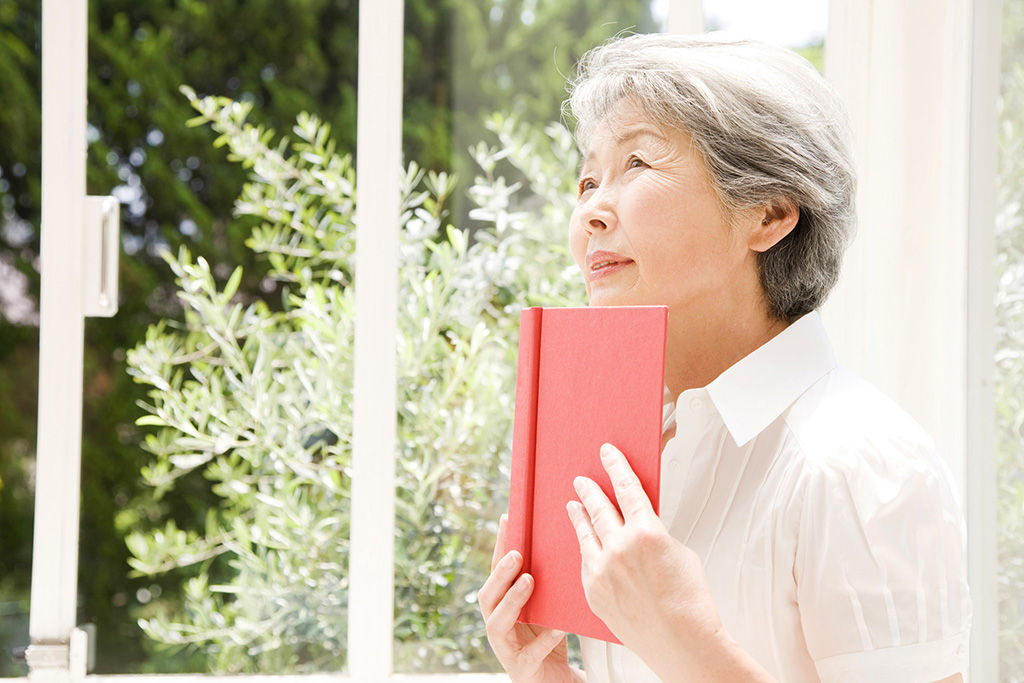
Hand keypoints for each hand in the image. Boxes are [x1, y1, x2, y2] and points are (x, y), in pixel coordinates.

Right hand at [477, 515, 581, 682]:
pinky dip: (543, 639)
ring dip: (511, 601)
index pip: (495, 571)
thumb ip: (546, 583)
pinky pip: (530, 654)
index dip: (498, 546)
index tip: (506, 519)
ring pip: (497, 623)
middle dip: (500, 574)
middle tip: (516, 555)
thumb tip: (562, 540)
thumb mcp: (546, 606)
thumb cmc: (549, 638)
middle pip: (488, 596)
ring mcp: (505, 648)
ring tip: (528, 582)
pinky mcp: (521, 669)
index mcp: (501, 605)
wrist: (556, 682)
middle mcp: (497, 624)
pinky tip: (557, 628)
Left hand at [567, 443, 772, 680]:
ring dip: (578, 516)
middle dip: (590, 490)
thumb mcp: (678, 552)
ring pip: (585, 534)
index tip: (606, 452)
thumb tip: (637, 526)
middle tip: (581, 479)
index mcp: (646, 531)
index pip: (626, 487)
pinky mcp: (593, 592)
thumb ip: (653, 533)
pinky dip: (586, 550)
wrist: (683, 643)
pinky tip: (583, 545)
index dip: (615, 466)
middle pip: (599, 507)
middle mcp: (619, 547)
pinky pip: (585, 563)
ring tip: (572, 504)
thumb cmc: (690, 600)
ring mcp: (603, 571)